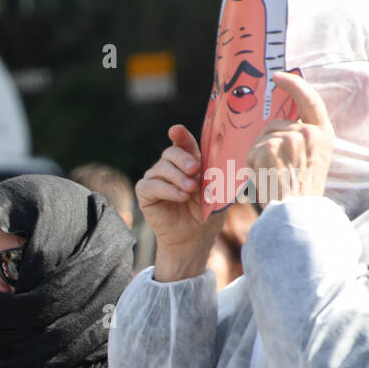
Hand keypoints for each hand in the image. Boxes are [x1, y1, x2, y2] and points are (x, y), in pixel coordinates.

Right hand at [137, 124, 227, 281]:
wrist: (195, 238)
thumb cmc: (207, 213)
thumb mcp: (216, 189)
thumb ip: (214, 172)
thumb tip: (223, 158)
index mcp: (187, 163)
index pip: (183, 144)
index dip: (179, 135)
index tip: (176, 130)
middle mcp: (169, 168)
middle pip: (170, 153)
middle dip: (183, 159)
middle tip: (195, 170)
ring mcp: (155, 179)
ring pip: (161, 168)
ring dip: (178, 178)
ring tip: (191, 190)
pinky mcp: (145, 193)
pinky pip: (151, 185)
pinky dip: (167, 190)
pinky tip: (181, 197)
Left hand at [246, 71, 333, 205]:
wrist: (298, 213)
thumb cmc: (302, 191)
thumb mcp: (314, 159)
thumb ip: (304, 138)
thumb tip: (282, 122)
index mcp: (323, 134)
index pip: (309, 99)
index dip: (293, 85)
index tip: (279, 76)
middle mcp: (309, 133)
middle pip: (275, 124)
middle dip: (267, 142)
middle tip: (276, 169)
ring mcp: (290, 139)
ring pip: (262, 138)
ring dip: (260, 155)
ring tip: (273, 175)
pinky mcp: (270, 149)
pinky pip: (252, 151)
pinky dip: (252, 165)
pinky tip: (265, 178)